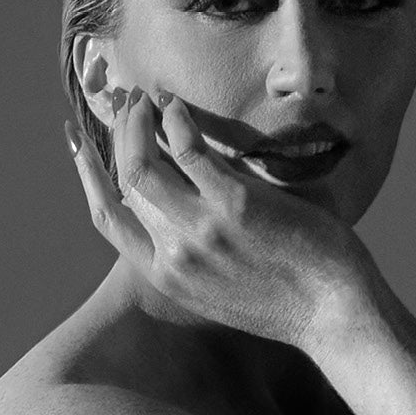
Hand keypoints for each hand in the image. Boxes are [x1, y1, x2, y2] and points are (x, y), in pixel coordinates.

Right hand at [67, 91, 370, 350]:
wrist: (337, 315)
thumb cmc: (294, 300)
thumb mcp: (225, 289)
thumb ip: (196, 253)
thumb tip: (186, 204)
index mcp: (166, 277)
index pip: (107, 217)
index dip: (87, 173)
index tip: (78, 141)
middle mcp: (174, 256)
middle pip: (124, 179)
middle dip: (120, 133)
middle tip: (131, 105)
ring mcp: (201, 230)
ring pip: (142, 161)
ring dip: (140, 121)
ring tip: (150, 99)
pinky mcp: (234, 205)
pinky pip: (188, 148)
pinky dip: (176, 120)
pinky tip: (177, 106)